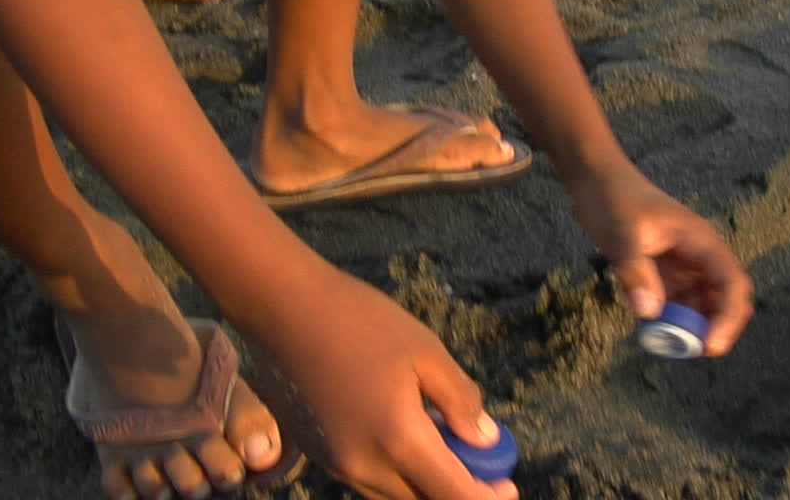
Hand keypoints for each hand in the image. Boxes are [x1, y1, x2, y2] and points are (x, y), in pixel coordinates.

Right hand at [243, 269, 517, 499]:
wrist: (282, 308)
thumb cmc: (360, 320)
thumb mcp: (425, 351)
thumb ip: (459, 401)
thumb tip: (487, 440)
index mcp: (397, 440)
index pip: (453, 495)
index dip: (487, 498)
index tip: (507, 486)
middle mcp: (363, 466)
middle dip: (458, 490)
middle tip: (485, 465)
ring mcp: (336, 464)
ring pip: (395, 495)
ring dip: (426, 482)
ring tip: (448, 443)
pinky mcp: (318, 454)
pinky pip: (368, 480)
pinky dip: (397, 470)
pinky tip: (407, 433)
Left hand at [568, 162, 752, 355]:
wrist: (596, 180)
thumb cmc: (612, 199)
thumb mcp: (621, 234)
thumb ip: (635, 271)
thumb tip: (650, 313)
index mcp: (701, 241)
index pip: (731, 283)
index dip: (728, 317)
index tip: (709, 345)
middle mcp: (699, 255)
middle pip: (726, 298)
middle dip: (717, 327)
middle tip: (693, 351)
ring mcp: (684, 265)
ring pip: (703, 305)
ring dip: (692, 327)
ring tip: (668, 343)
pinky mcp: (666, 273)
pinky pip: (679, 303)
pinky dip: (672, 320)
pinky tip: (653, 329)